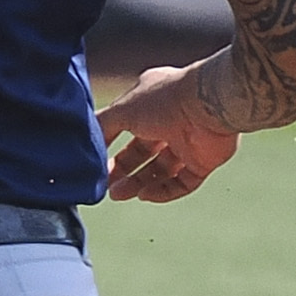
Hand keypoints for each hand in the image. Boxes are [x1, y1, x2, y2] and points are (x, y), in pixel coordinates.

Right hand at [99, 63, 239, 203]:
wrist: (209, 107)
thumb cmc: (165, 100)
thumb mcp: (121, 110)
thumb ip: (102, 126)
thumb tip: (86, 141)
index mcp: (150, 104)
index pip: (125, 128)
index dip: (110, 146)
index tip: (96, 162)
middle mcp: (169, 122)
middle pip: (142, 153)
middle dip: (122, 170)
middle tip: (106, 185)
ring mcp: (188, 143)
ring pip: (160, 171)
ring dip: (138, 183)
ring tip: (118, 194)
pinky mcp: (204, 162)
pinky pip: (182, 183)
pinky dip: (164, 191)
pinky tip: (146, 195)